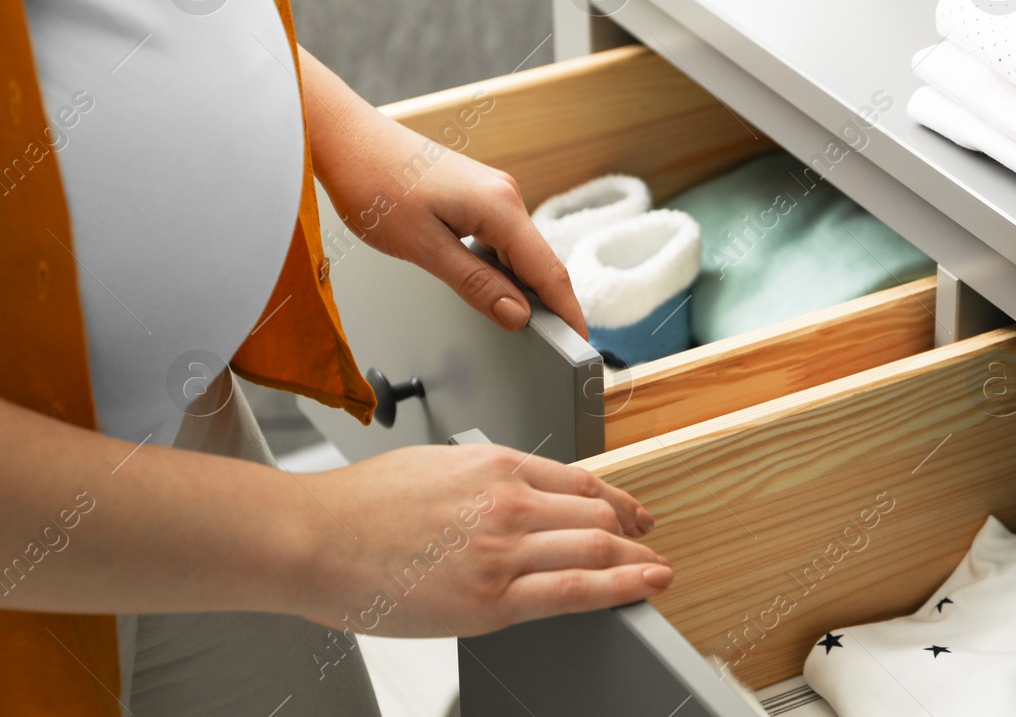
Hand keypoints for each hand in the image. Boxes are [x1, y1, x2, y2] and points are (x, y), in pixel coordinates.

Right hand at [298, 443, 669, 636]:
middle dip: (631, 533)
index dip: (616, 499)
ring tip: (656, 573)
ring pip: (597, 548)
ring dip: (637, 562)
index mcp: (496, 465)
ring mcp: (503, 550)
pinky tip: (644, 588)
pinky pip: (574, 591)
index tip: (630, 512)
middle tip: (648, 544)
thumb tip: (513, 497)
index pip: (580, 480)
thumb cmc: (357, 506)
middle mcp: (509, 502)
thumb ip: (483, 481)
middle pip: (598, 514)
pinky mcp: (491, 598)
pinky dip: (621, 589)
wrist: (311, 537)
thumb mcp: (437, 465)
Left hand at [299, 48, 587, 336]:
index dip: (568, 310)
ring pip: (520, 250)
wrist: (346, 139)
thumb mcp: (423, 247)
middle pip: (540, 260)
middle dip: (550, 303)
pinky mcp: (477, 193)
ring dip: (524, 285)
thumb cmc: (374, 182)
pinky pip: (503, 237)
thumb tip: (516, 313)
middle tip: (553, 346)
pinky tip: (493, 285)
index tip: (580, 343)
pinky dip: (505, 265)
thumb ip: (475, 283)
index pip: (548, 269)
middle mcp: (505, 194)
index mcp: (500, 206)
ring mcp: (493, 191)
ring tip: (523, 324)